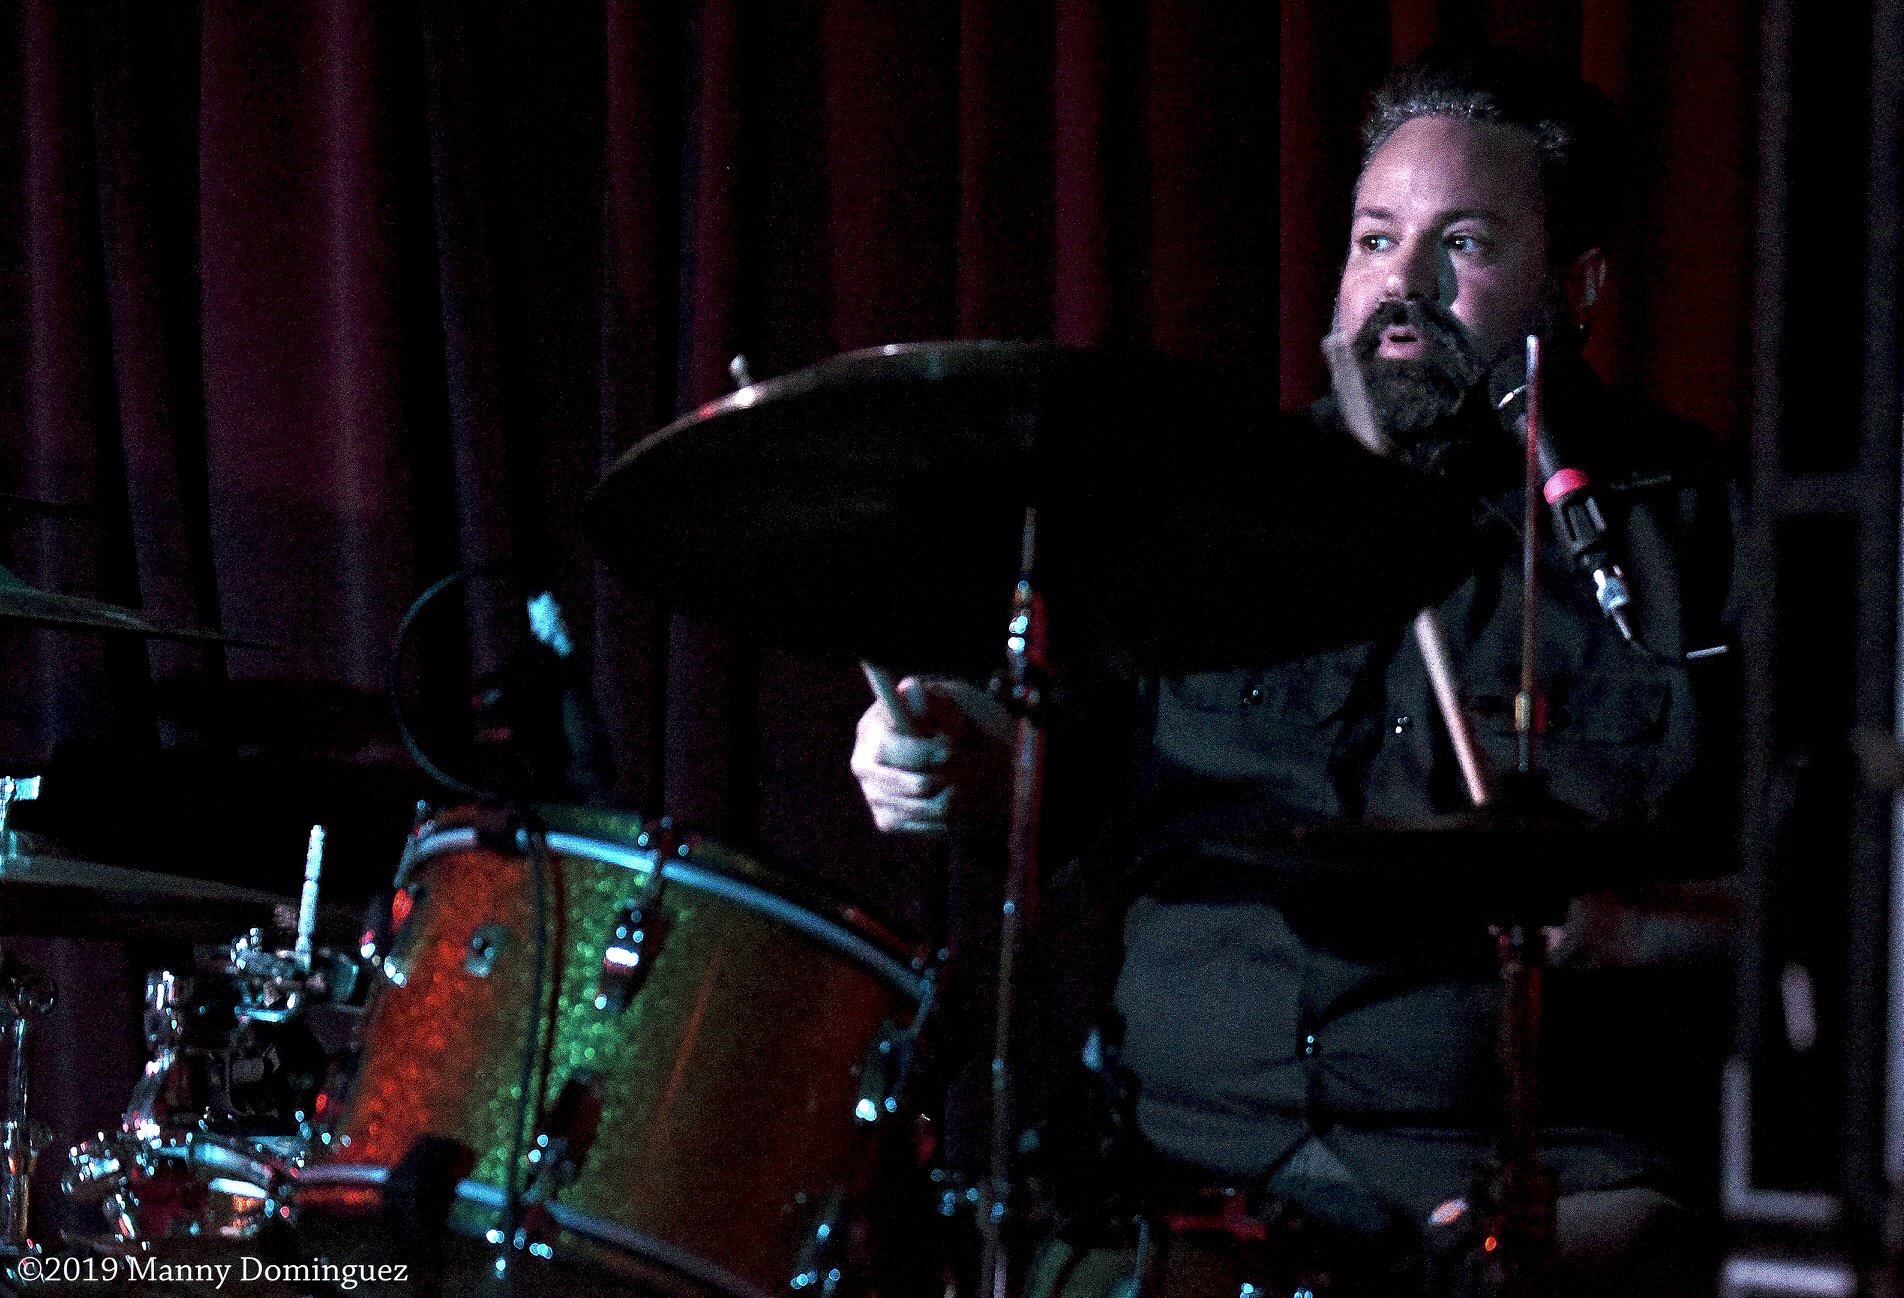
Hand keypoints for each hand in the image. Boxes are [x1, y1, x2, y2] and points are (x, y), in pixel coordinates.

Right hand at [850, 676, 1011, 834]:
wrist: (945, 753)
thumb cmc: (942, 722)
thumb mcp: (942, 706)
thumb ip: (930, 701)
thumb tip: (911, 690)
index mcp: (871, 731)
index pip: (889, 749)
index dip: (923, 752)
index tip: (951, 748)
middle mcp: (864, 765)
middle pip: (912, 785)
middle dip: (946, 776)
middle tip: (965, 767)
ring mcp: (873, 795)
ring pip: (925, 808)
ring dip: (954, 795)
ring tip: (964, 778)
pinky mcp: (886, 820)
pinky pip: (926, 826)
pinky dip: (947, 814)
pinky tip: (951, 794)